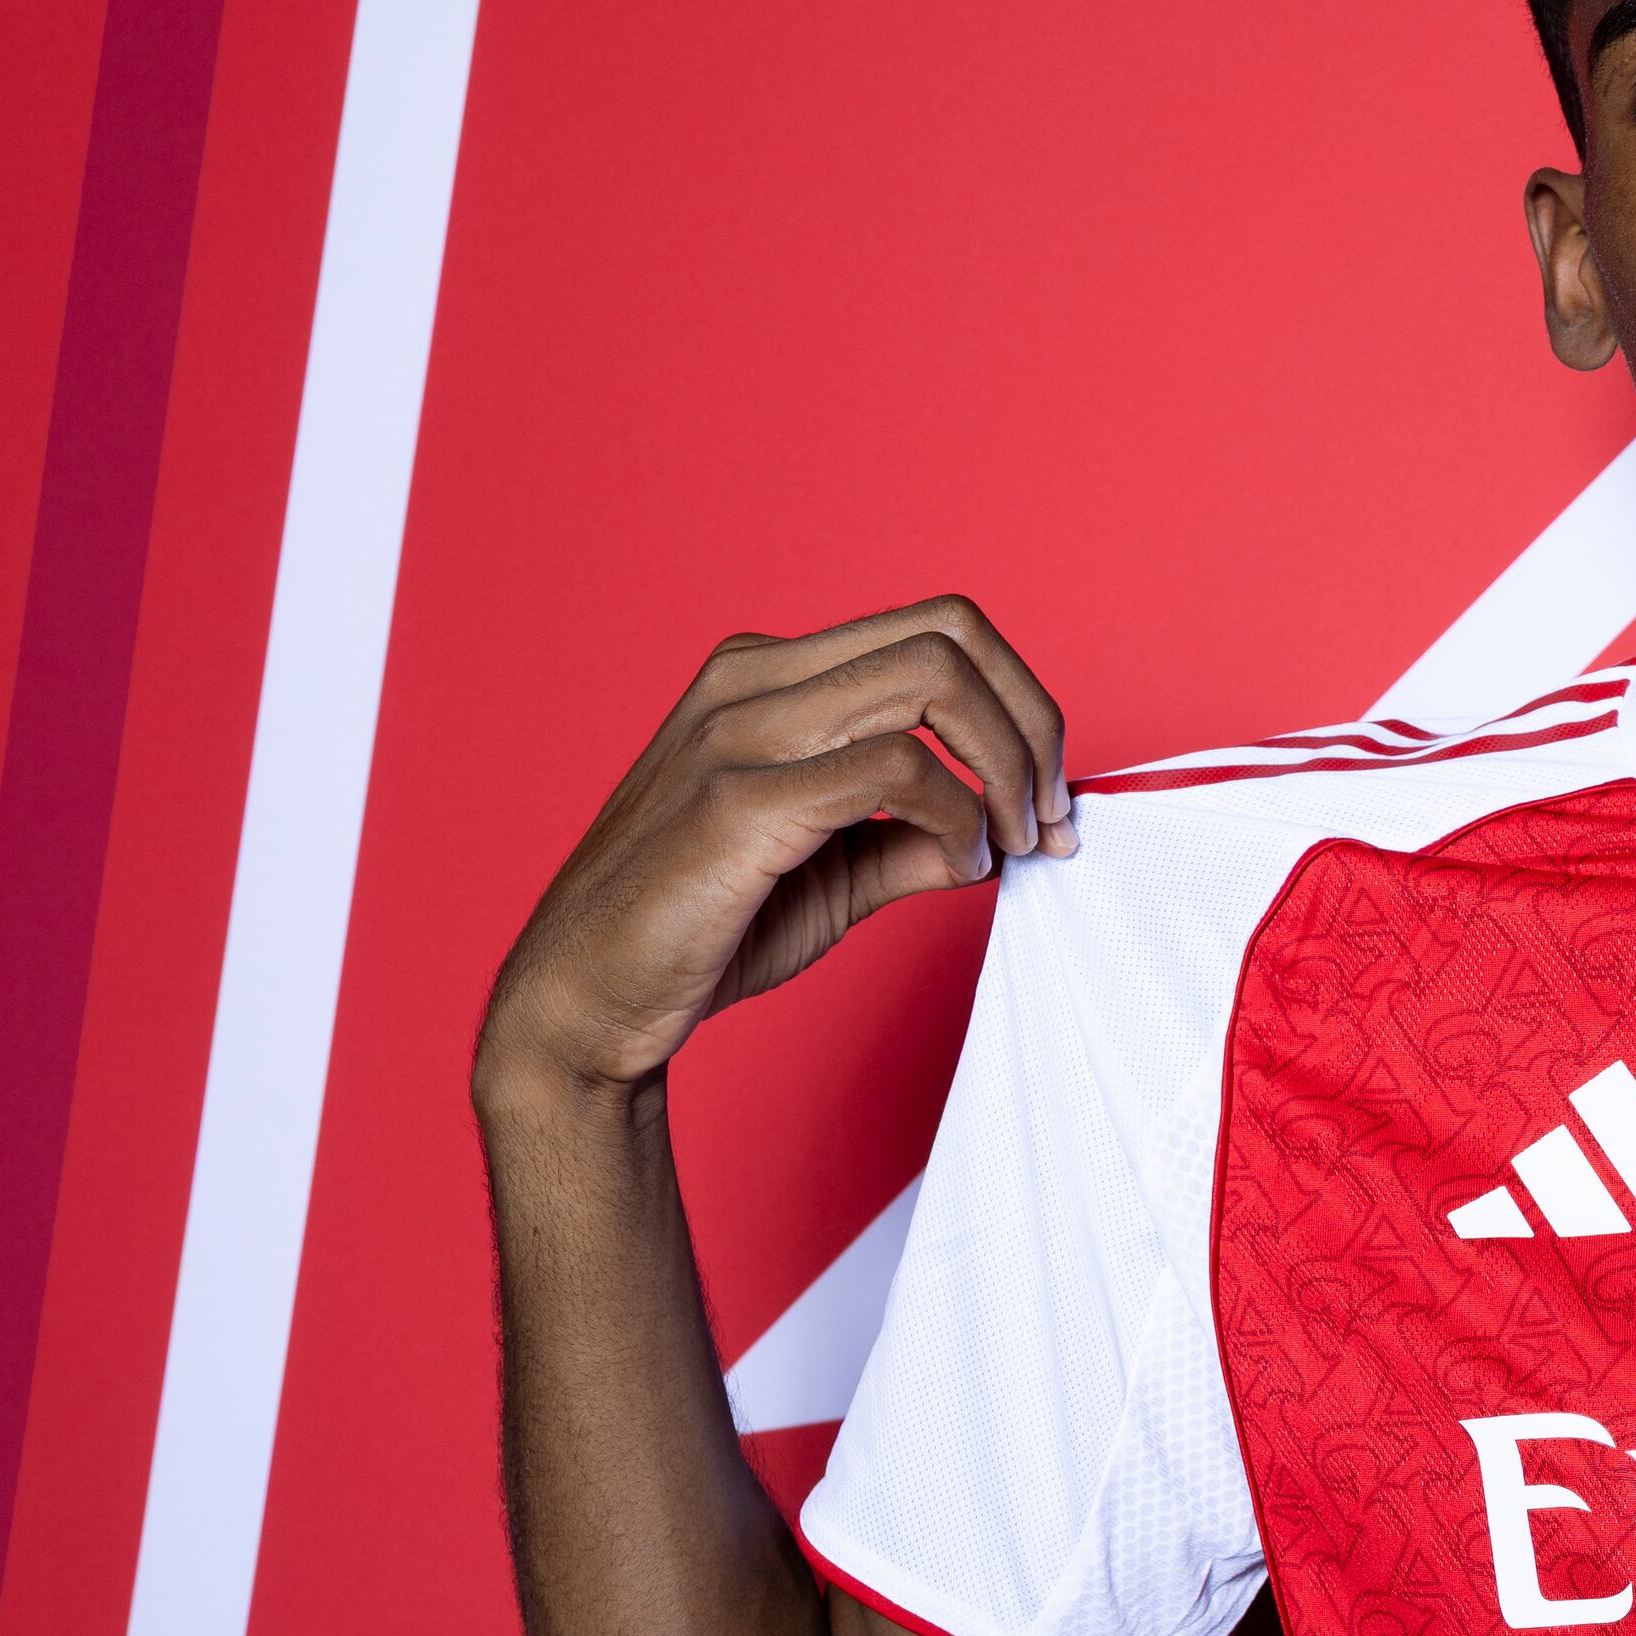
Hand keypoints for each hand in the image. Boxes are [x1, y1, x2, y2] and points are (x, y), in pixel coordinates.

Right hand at [478, 598, 1071, 1110]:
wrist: (586, 1004)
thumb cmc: (699, 932)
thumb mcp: (835, 874)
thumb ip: (914, 839)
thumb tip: (1005, 832)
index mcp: (768, 677)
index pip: (936, 630)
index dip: (1021, 704)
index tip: (1050, 796)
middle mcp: (750, 683)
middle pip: (949, 635)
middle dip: (1032, 725)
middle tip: (1049, 817)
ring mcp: (738, 732)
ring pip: (932, 681)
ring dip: (1006, 767)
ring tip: (1010, 843)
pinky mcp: (737, 801)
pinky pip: (894, 770)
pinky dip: (954, 816)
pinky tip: (954, 866)